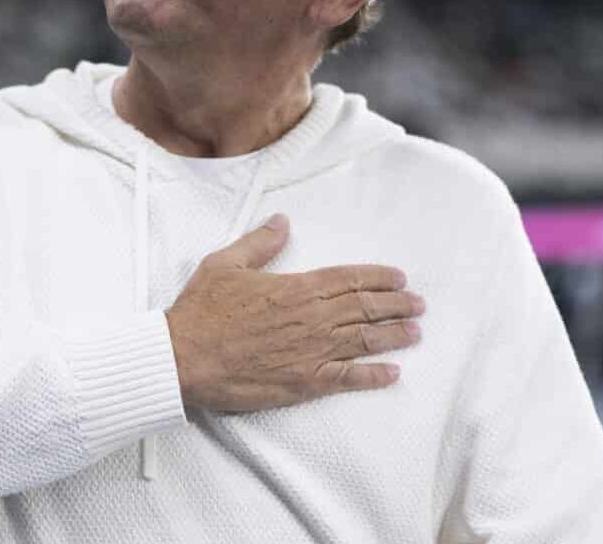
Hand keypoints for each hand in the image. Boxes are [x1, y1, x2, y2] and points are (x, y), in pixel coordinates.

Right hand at [165, 214, 423, 411]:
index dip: (378, 277)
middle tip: (418, 304)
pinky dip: (374, 376)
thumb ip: (259, 243)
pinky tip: (393, 373)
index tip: (399, 278)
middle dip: (397, 305)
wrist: (184, 358)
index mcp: (296, 287)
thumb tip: (282, 221)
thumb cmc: (201, 311)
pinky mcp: (304, 382)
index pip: (349, 278)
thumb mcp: (225, 264)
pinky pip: (348, 379)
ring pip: (365, 340)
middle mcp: (312, 318)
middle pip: (365, 308)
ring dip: (394, 336)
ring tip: (415, 332)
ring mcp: (311, 351)